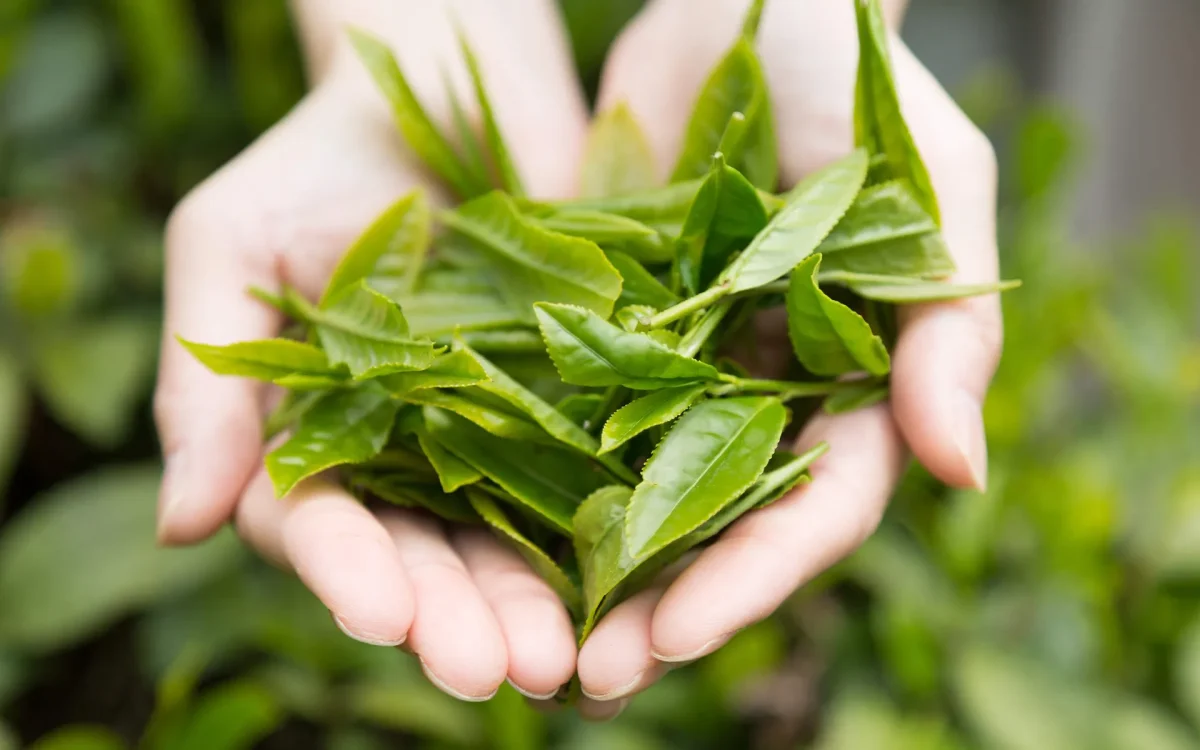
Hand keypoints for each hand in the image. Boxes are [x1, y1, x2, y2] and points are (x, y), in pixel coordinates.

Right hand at [154, 0, 588, 701]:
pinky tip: (630, 579)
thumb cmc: (322, 156)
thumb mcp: (231, 245)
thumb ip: (206, 385)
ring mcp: (494, 432)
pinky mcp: (573, 400)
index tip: (383, 614)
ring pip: (508, 539)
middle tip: (488, 671)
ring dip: (529, 603)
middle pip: (424, 555)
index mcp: (314, 433)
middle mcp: (406, 453)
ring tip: (560, 660)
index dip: (349, 572)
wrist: (451, 86)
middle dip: (454, 617)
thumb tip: (179, 529)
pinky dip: (605, 528)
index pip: (320, 524)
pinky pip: (588, 473)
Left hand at [575, 0, 1000, 718]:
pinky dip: (528, 473)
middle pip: (717, 525)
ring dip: (583, 568)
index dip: (752, 579)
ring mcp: (680, 362)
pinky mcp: (604, 324)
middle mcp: (764, 390)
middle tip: (582, 679)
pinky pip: (564, 408)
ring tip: (520, 638)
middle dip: (657, 604)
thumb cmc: (847, 71)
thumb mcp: (928, 180)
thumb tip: (962, 472)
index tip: (675, 636)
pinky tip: (476, 527)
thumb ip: (950, 321)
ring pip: (635, 489)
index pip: (814, 510)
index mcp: (852, 380)